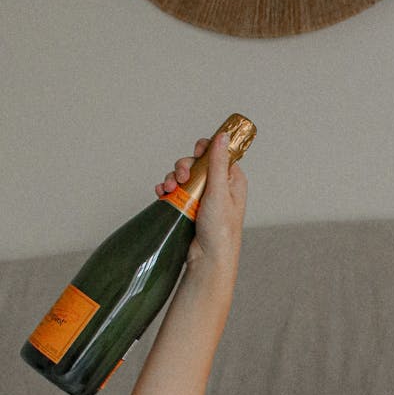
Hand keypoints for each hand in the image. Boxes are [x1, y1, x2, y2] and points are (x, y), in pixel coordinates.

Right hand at [155, 133, 246, 277]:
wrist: (208, 259)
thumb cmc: (220, 230)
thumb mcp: (219, 191)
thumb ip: (218, 162)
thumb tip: (223, 135)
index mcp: (231, 179)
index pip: (217, 153)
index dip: (204, 150)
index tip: (196, 153)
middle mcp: (218, 186)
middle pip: (196, 163)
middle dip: (184, 166)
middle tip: (180, 178)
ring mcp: (202, 197)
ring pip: (183, 176)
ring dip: (173, 178)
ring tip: (168, 189)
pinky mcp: (189, 207)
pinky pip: (175, 191)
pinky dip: (167, 189)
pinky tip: (162, 194)